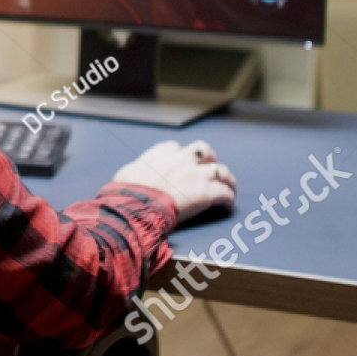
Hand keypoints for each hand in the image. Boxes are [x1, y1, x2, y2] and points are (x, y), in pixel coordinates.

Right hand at [112, 140, 235, 222]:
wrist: (136, 205)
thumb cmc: (127, 192)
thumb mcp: (127, 173)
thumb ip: (137, 170)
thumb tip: (132, 177)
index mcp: (163, 152)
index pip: (178, 148)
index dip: (183, 157)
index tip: (184, 166)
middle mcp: (183, 158)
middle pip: (204, 151)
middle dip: (209, 160)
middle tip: (210, 171)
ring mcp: (197, 174)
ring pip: (222, 171)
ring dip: (227, 180)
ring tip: (229, 188)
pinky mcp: (207, 192)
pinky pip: (225, 194)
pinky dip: (228, 200)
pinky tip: (227, 207)